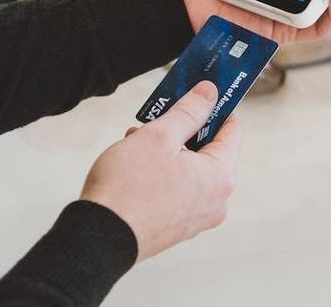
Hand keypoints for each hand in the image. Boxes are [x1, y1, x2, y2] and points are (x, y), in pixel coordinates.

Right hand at [81, 81, 240, 260]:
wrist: (98, 239)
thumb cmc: (129, 187)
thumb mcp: (160, 136)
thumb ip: (189, 111)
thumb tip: (210, 92)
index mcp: (222, 176)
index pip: (232, 129)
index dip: (214, 108)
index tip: (196, 95)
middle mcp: (217, 201)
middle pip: (210, 151)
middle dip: (183, 132)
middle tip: (156, 122)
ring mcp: (198, 218)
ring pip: (191, 171)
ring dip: (168, 152)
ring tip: (137, 142)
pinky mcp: (177, 229)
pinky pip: (179, 192)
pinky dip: (163, 176)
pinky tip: (136, 167)